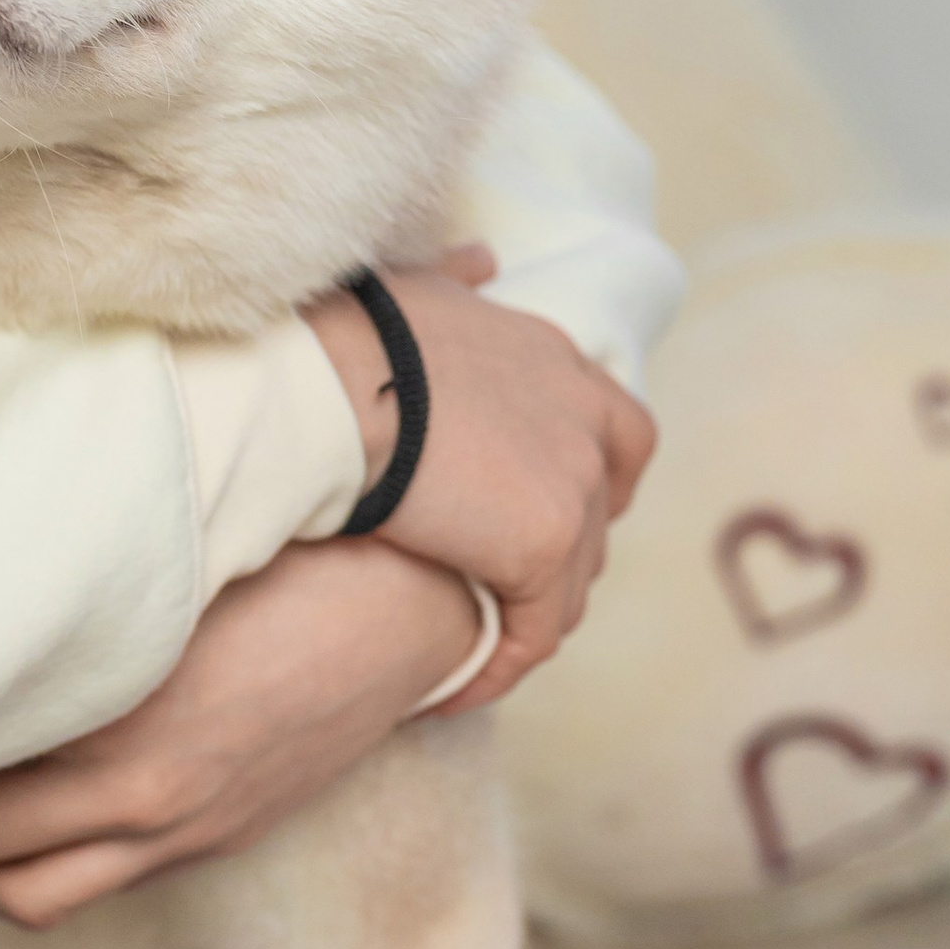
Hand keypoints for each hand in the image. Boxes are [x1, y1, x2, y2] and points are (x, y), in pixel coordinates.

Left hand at [0, 537, 483, 927]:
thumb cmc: (284, 558)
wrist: (418, 608)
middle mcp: (143, 801)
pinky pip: (94, 881)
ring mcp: (182, 833)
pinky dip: (33, 862)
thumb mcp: (158, 575)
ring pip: (25, 896)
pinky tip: (13, 806)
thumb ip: (58, 612)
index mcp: (119, 728)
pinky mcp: (214, 839)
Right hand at [304, 253, 654, 684]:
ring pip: (571, 578)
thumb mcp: (419, 288)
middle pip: (603, 508)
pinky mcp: (545, 544)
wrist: (334, 379)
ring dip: (526, 615)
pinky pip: (533, 630)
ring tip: (471, 647)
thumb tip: (484, 259)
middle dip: (567, 550)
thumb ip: (460, 280)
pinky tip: (452, 689)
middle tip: (508, 585)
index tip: (543, 503)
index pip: (615, 429)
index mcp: (556, 360)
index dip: (590, 473)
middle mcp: (584, 418)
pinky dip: (500, 665)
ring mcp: (573, 483)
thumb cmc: (352, 332)